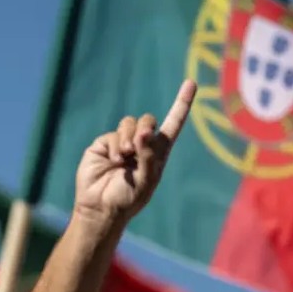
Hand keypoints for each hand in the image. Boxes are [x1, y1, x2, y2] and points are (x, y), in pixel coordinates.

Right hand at [73, 80, 195, 227]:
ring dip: (129, 138)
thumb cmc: (128, 199)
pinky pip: (112, 134)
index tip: (191, 83)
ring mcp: (121, 143)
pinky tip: (114, 161)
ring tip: (125, 157)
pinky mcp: (104, 144)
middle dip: (146, 128)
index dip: (182, 103)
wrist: (101, 208)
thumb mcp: (147, 180)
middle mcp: (141, 144)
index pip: (173, 124)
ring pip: (129, 123)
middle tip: (139, 143)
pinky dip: (116, 146)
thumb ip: (149, 155)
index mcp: (158, 152)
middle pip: (148, 120)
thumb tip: (143, 132)